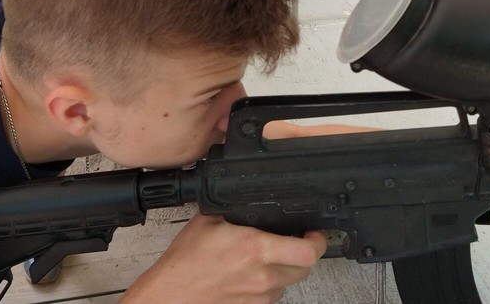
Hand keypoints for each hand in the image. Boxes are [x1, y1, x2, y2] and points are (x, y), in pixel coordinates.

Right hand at [123, 213, 325, 303]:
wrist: (171, 296)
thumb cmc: (185, 263)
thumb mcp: (209, 221)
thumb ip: (234, 208)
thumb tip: (247, 195)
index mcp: (254, 249)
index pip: (307, 252)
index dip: (318, 241)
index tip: (314, 233)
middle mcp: (262, 276)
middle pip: (305, 269)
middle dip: (304, 253)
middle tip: (294, 242)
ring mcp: (259, 297)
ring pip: (289, 282)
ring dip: (285, 269)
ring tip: (267, 258)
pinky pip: (273, 296)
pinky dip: (270, 284)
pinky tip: (253, 274)